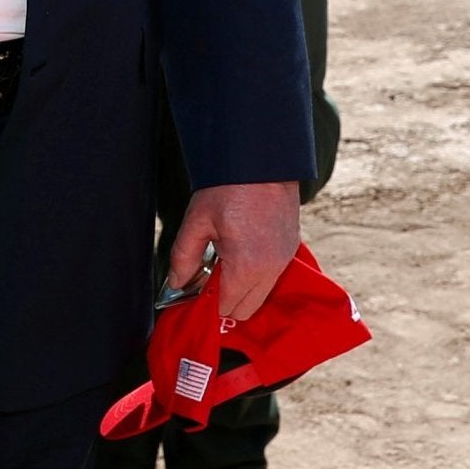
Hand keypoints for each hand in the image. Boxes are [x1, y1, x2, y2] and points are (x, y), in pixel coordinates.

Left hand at [167, 180, 299, 322]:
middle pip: (246, 309)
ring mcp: (285, 258)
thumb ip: (184, 258)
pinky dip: (258, 271)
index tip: (199, 287)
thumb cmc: (228, 187)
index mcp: (246, 267)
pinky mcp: (291, 246)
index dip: (209, 302)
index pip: (227, 309)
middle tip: (211, 274)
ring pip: (261, 293)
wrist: (262, 159)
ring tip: (227, 256)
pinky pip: (272, 274)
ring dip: (243, 285)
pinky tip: (244, 247)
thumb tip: (177, 282)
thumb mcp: (197, 221)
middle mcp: (271, 268)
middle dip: (227, 299)